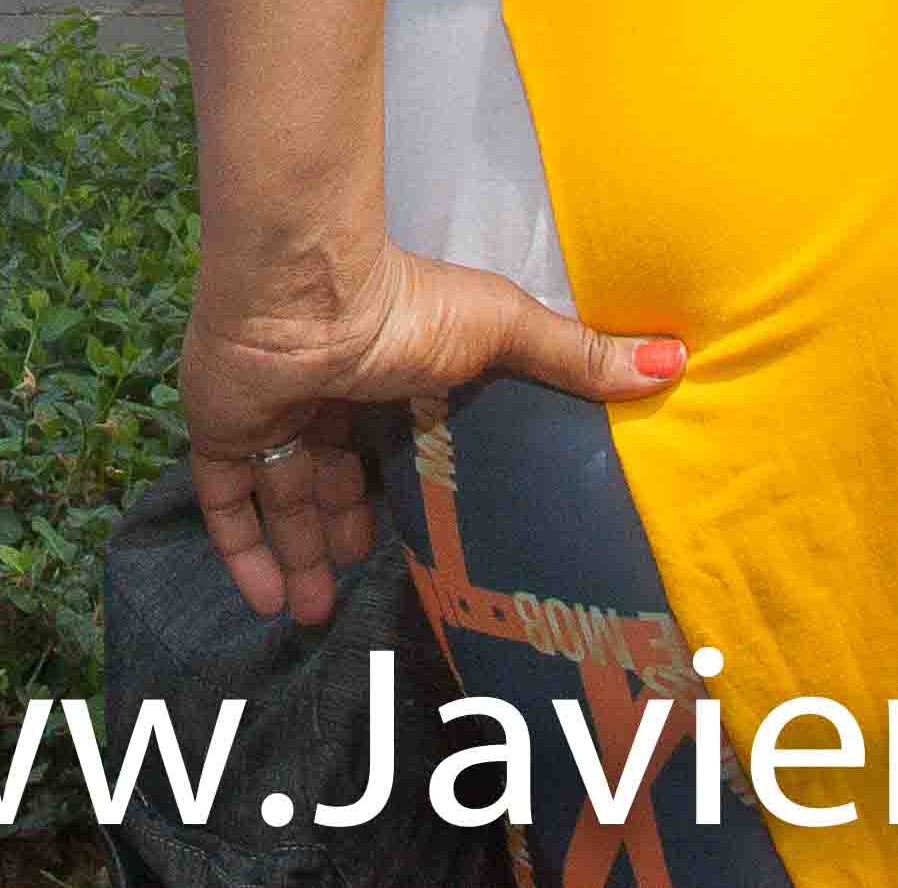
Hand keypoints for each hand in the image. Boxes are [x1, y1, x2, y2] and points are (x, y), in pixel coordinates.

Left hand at [183, 226, 681, 626]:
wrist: (304, 284)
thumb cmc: (403, 304)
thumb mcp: (502, 333)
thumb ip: (576, 355)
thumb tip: (678, 359)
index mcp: (375, 367)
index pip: (376, 439)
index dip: (385, 493)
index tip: (407, 543)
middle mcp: (315, 388)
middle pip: (322, 475)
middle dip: (335, 535)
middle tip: (350, 593)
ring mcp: (262, 407)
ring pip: (276, 494)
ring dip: (296, 555)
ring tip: (314, 614)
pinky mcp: (219, 424)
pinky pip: (224, 498)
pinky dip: (242, 550)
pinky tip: (266, 601)